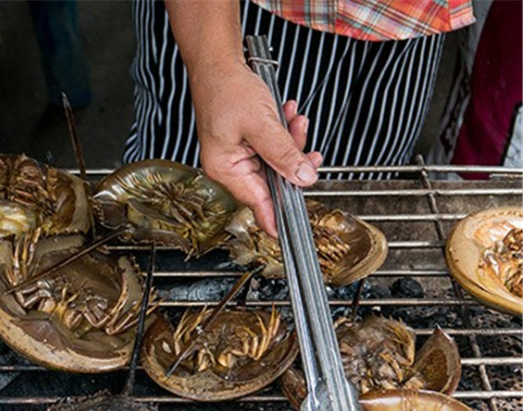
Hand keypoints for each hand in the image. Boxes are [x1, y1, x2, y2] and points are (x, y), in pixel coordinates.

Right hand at [191, 61, 322, 235]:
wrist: (218, 65)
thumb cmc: (227, 91)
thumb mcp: (262, 125)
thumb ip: (284, 154)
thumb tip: (304, 178)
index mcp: (225, 169)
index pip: (257, 203)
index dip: (277, 218)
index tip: (291, 234)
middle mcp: (230, 167)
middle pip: (273, 180)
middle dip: (292, 159)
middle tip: (301, 136)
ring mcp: (238, 156)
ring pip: (276, 163)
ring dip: (290, 142)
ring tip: (294, 119)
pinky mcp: (246, 145)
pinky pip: (273, 149)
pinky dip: (284, 134)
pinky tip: (287, 116)